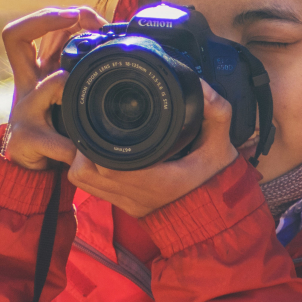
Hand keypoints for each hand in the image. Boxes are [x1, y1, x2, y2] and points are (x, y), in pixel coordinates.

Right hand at [0, 6, 105, 169]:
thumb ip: (77, 68)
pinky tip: (82, 151)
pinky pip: (53, 140)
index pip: (32, 30)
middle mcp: (26, 83)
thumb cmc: (54, 123)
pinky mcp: (26, 139)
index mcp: (35, 70)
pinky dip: (71, 147)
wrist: (27, 165)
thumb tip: (109, 42)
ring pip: (44, 85)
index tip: (80, 14)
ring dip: (64, 85)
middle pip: (15, 36)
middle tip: (73, 16)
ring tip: (79, 91)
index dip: (52, 16)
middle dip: (43, 20)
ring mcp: (24, 110)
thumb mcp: (64, 92)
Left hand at [67, 81, 243, 219]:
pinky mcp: (123, 205)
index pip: (107, 164)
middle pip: (85, 170)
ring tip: (94, 136)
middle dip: (83, 144)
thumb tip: (202, 88)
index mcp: (157, 181)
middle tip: (92, 122)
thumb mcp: (220, 144)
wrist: (213, 213)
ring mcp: (127, 202)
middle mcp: (137, 195)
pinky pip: (90, 188)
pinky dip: (86, 169)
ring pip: (82, 179)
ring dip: (81, 157)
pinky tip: (97, 153)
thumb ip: (217, 112)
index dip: (96, 140)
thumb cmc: (215, 180)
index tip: (100, 118)